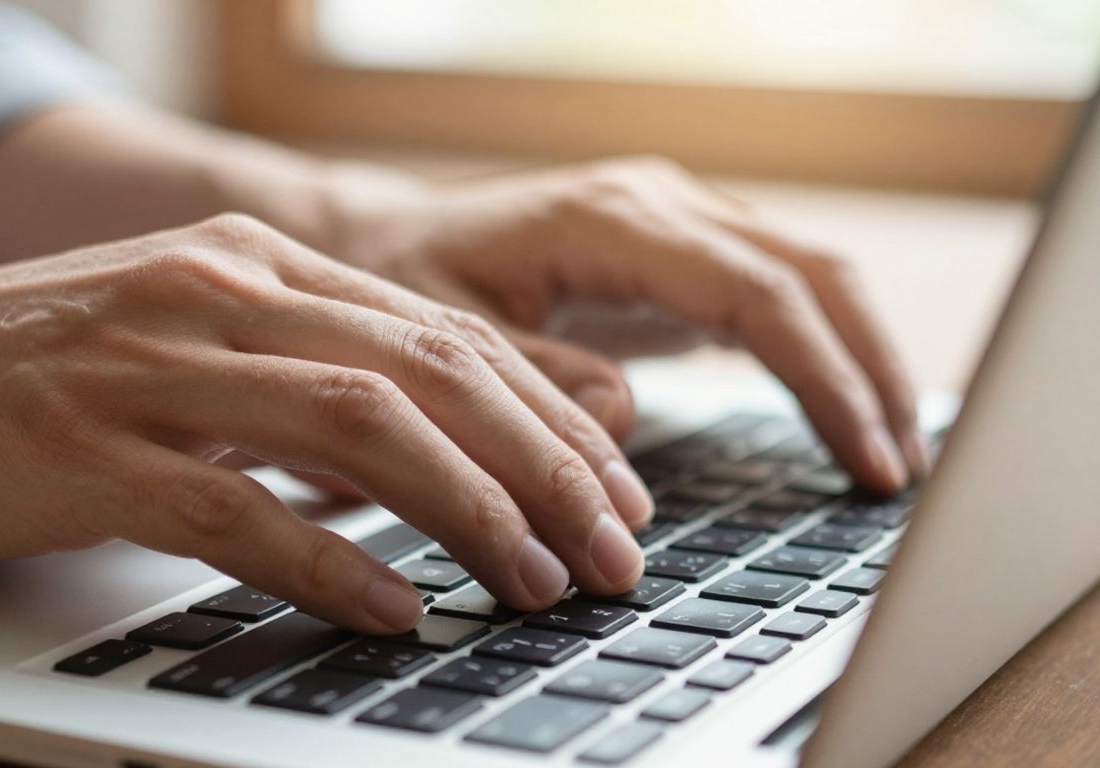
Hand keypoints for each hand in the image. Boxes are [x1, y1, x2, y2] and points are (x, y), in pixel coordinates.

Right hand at [0, 216, 653, 632]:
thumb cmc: (22, 371)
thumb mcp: (183, 344)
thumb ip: (297, 379)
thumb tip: (422, 451)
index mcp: (251, 263)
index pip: (445, 333)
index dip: (548, 414)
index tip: (612, 487)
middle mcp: (219, 294)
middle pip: (431, 373)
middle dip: (545, 466)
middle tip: (611, 548)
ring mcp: (155, 367)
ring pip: (364, 428)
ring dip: (471, 512)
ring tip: (536, 580)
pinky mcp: (93, 451)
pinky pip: (241, 508)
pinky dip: (334, 563)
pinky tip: (395, 610)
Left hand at [339, 157, 927, 492]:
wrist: (389, 242)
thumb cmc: (410, 284)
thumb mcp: (446, 341)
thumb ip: (533, 378)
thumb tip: (622, 421)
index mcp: (611, 221)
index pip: (756, 293)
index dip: (822, 376)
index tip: (863, 457)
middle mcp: (660, 205)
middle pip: (811, 274)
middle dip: (868, 371)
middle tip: (899, 471)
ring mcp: (677, 221)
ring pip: (810, 275)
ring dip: (861, 360)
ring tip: (889, 453)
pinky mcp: (681, 251)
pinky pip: (776, 291)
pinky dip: (821, 350)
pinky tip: (840, 411)